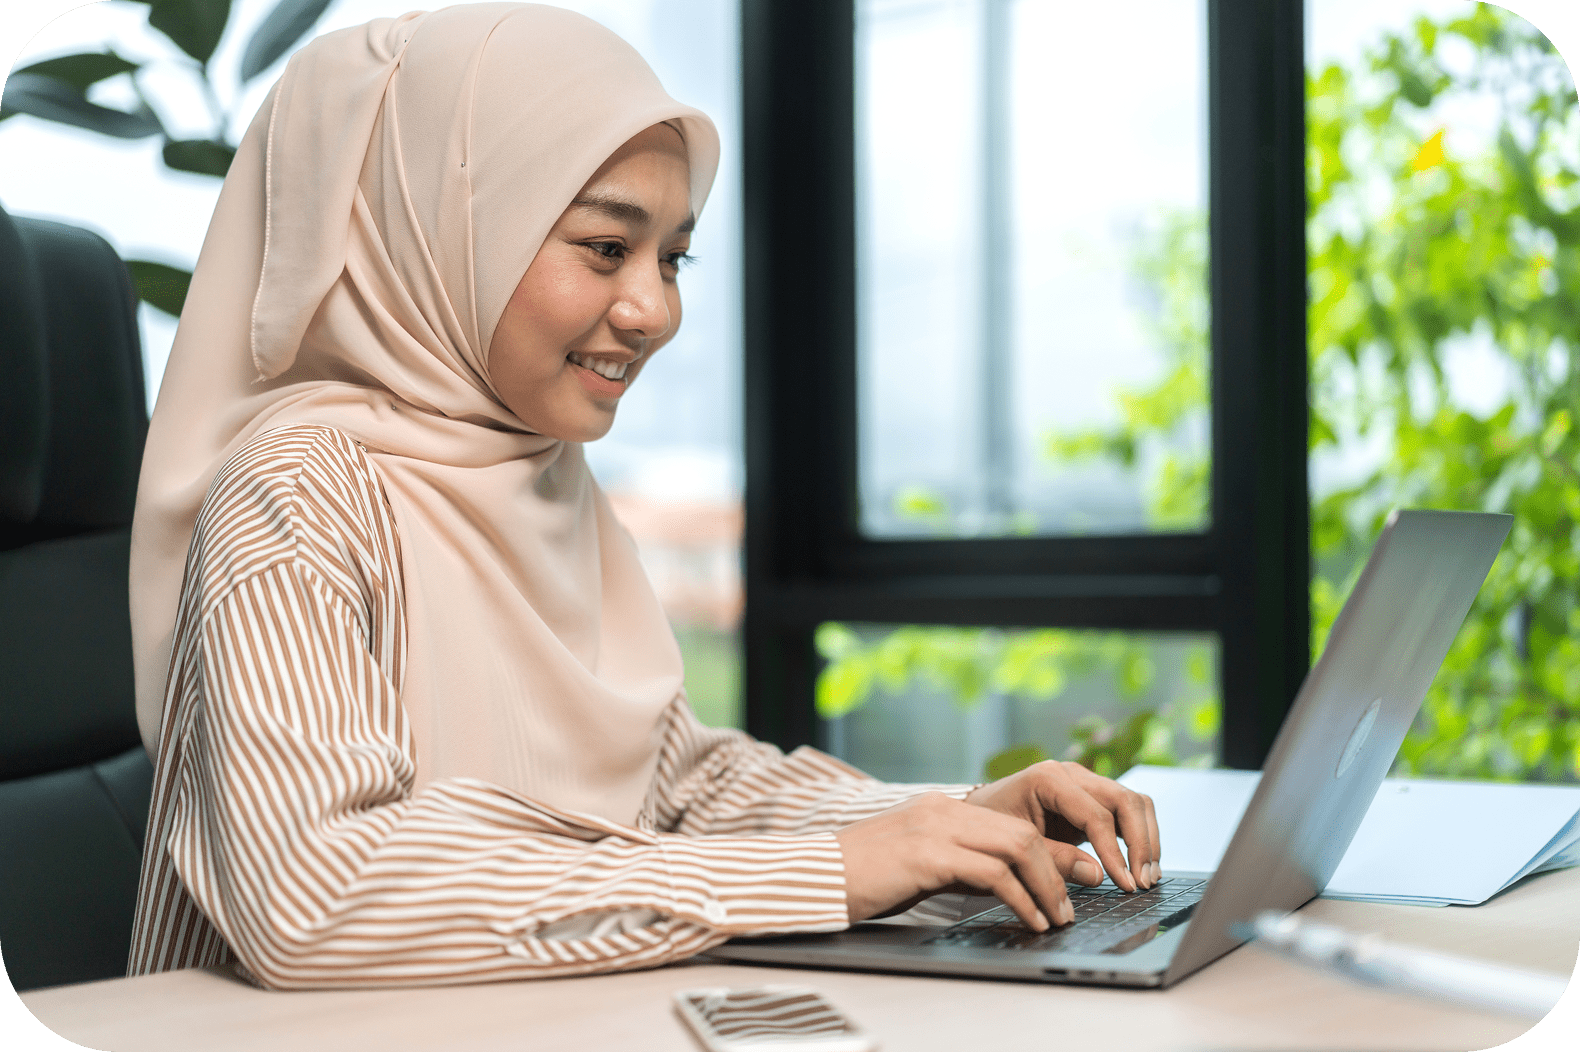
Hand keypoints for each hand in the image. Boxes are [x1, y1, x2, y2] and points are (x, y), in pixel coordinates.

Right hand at [834, 792, 1098, 930]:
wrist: (814, 878)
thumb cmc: (861, 878)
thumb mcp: (921, 868)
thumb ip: (959, 865)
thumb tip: (1006, 884)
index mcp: (940, 808)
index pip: (1010, 824)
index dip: (1046, 855)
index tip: (1067, 885)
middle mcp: (941, 810)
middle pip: (1021, 832)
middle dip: (1054, 871)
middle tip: (1068, 907)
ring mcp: (934, 828)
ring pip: (1015, 846)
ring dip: (1044, 886)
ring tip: (1054, 918)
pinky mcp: (926, 854)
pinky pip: (992, 873)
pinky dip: (1020, 899)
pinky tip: (1028, 920)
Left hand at [964, 760, 1159, 892]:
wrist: (979, 814)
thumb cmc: (991, 827)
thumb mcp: (1014, 846)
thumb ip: (1054, 859)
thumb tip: (1098, 875)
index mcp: (1048, 777)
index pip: (1096, 814)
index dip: (1115, 851)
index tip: (1125, 884)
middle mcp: (1072, 773)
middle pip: (1125, 801)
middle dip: (1141, 843)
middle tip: (1143, 882)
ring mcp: (1085, 782)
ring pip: (1134, 802)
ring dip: (1147, 839)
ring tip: (1148, 877)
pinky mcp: (1092, 798)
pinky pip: (1128, 810)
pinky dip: (1140, 835)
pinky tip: (1141, 866)